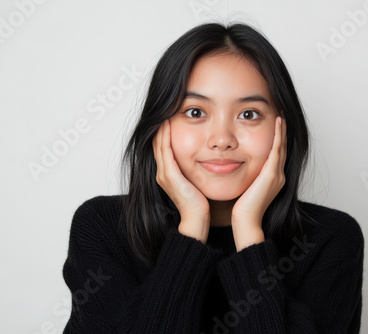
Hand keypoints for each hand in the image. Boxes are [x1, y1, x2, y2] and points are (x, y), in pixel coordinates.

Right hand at [152, 119, 209, 242]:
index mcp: (169, 173)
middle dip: (162, 123)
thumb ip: (198, 168)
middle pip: (158, 141)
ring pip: (158, 143)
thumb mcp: (198, 181)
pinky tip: (168, 123)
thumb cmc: (201, 204)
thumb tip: (210, 156)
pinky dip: (165, 136)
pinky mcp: (168, 176)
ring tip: (166, 110)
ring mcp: (164, 173)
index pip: (164, 145)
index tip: (173, 113)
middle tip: (167, 107)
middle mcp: (163, 172)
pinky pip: (164, 151)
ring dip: (162, 126)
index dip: (166, 129)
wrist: (197, 221)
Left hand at [231, 116, 286, 250]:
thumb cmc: (242, 209)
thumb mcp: (245, 188)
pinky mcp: (272, 175)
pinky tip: (278, 124)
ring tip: (282, 116)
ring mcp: (277, 175)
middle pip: (282, 148)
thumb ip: (246, 177)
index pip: (276, 155)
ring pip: (282, 147)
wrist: (246, 222)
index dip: (277, 140)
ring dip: (282, 131)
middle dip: (282, 133)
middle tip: (282, 116)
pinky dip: (278, 136)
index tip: (275, 126)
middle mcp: (278, 176)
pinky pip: (277, 150)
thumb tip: (236, 167)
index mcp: (272, 179)